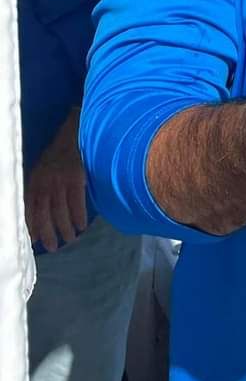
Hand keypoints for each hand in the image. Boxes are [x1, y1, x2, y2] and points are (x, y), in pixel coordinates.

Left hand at [25, 108, 87, 251]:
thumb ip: (40, 189)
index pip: (29, 208)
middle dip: (47, 232)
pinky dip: (78, 215)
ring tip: (70, 238)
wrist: (76, 133)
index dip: (31, 225)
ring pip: (60, 211)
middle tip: (52, 247)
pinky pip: (76, 202)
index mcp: (34, 181)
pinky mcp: (75, 178)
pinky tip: (81, 225)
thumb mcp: (42, 170)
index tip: (33, 241)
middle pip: (44, 213)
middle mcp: (44, 183)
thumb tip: (37, 213)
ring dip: (64, 228)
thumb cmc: (60, 154)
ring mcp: (59, 180)